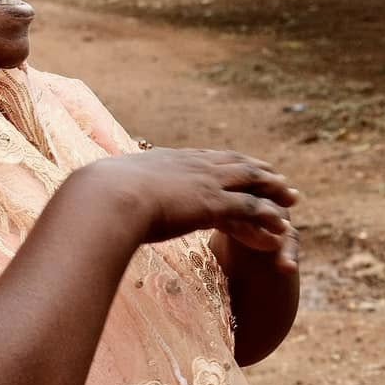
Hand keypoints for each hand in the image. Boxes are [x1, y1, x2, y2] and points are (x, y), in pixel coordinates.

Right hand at [92, 148, 298, 259]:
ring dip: (274, 191)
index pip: (207, 158)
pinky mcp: (212, 203)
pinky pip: (249, 209)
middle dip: (260, 172)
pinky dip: (268, 216)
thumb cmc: (95, 198)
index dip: (228, 163)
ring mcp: (204, 182)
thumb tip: (91, 199)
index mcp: (169, 160)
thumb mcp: (105, 191)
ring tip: (293, 200)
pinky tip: (283, 226)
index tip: (243, 165)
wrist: (103, 198)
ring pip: (250, 183)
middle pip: (236, 165)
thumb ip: (111, 194)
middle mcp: (192, 166)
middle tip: (281, 179)